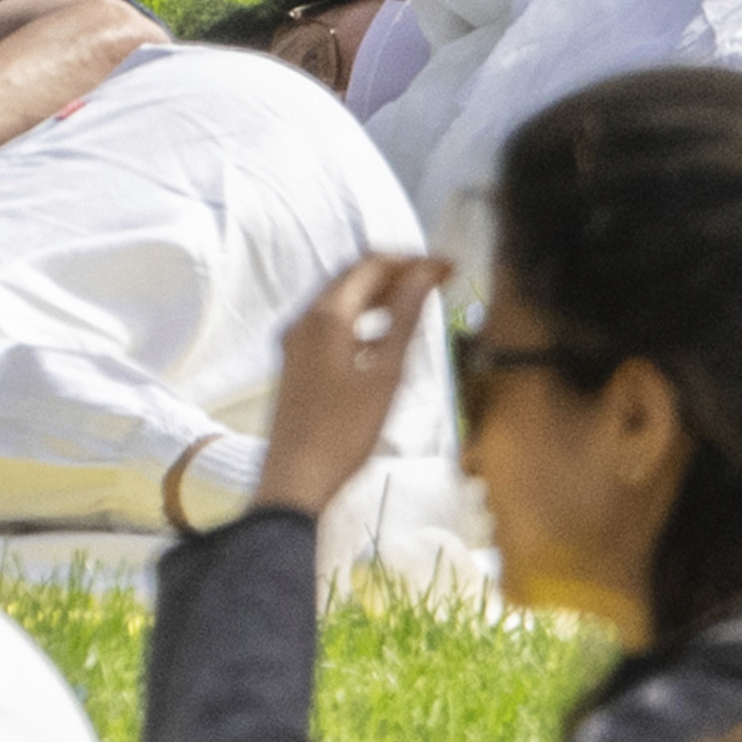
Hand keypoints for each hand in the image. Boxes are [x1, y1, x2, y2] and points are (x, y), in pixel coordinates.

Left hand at [260, 250, 449, 517]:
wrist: (295, 481)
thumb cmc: (344, 432)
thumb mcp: (386, 374)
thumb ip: (406, 317)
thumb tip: (425, 273)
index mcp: (326, 316)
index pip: (373, 264)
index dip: (412, 260)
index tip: (447, 268)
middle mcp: (304, 319)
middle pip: (353, 276)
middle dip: (396, 272)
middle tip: (436, 279)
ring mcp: (295, 341)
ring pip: (340, 299)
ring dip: (378, 294)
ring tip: (416, 301)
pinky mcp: (295, 362)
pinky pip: (329, 323)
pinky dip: (360, 317)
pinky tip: (383, 336)